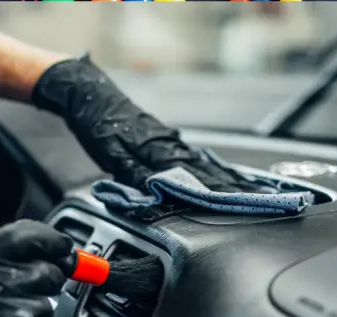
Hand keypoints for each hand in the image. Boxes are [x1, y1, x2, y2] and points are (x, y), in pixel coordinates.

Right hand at [0, 220, 73, 316]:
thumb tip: (50, 251)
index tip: (64, 246)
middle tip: (27, 293)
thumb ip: (0, 260)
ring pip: (52, 303)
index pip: (27, 236)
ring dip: (41, 313)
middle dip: (46, 282)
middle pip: (48, 271)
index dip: (52, 239)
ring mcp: (7, 315)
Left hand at [31, 56, 245, 190]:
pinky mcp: (161, 136)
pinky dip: (202, 167)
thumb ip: (135, 175)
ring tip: (236, 191)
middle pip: (201, 170)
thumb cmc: (97, 124)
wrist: (89, 93)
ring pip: (197, 162)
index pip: (192, 176)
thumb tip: (156, 193)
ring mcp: (166, 138)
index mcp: (158, 149)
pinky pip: (187, 156)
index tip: (234, 202)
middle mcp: (168, 142)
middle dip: (224, 186)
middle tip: (248, 200)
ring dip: (216, 177)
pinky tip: (210, 172)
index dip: (213, 191)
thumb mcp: (111, 154)